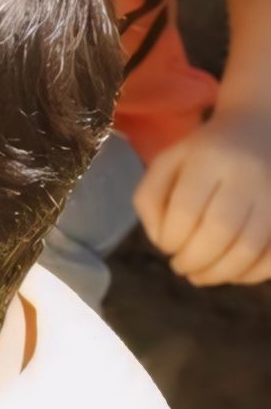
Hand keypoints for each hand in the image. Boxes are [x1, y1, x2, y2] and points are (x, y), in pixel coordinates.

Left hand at [135, 107, 270, 285]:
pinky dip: (254, 274)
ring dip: (222, 273)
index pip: (187, 209)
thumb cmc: (204, 154)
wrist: (258, 132)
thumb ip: (151, 200)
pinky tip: (233, 274)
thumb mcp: (167, 164)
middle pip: (221, 231)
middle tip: (182, 268)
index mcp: (210, 159)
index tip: (166, 247)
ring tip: (202, 276)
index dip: (172, 238)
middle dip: (196, 260)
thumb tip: (161, 242)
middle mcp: (248, 176)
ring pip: (251, 247)